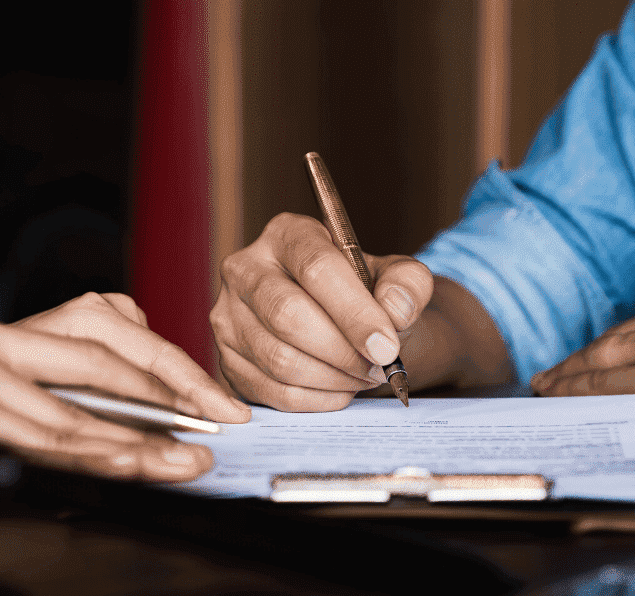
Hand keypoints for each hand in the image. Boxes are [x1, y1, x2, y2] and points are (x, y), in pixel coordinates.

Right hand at [0, 292, 250, 481]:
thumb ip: (46, 362)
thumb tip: (131, 348)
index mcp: (1, 331)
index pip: (105, 333)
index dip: (168, 366)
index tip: (214, 401)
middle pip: (99, 356)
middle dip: (167, 395)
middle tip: (215, 425)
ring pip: (66, 406)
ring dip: (130, 440)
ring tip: (177, 460)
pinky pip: (21, 435)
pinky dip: (74, 451)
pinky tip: (113, 462)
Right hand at [211, 212, 434, 410]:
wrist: (344, 322)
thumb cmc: (367, 294)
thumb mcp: (397, 277)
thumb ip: (408, 284)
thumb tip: (394, 309)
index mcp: (287, 234)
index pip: (316, 269)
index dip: (354, 312)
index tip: (387, 347)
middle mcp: (245, 268)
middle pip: (288, 315)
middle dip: (343, 351)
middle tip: (379, 367)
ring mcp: (228, 314)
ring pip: (278, 358)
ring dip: (332, 378)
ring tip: (363, 376)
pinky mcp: (226, 357)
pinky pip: (271, 390)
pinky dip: (315, 399)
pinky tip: (339, 389)